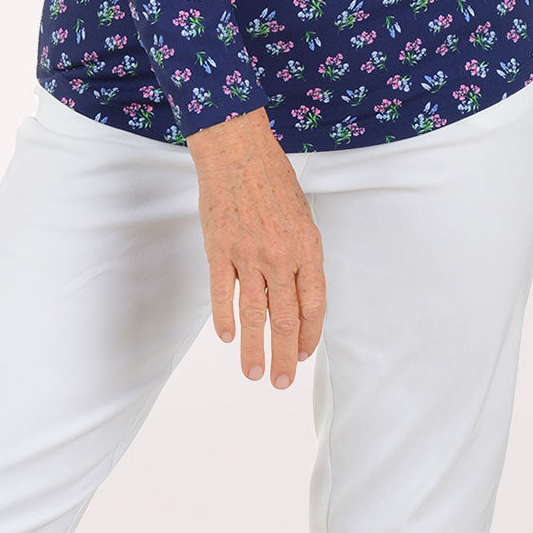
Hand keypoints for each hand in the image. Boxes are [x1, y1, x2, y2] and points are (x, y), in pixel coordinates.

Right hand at [189, 111, 326, 390]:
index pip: (313, 305)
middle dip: (284, 357)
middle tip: (281, 383)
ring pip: (253, 314)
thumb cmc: (272, 178)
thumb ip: (302, 255)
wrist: (237, 150)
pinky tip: (227, 338)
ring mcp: (248, 254)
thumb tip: (299, 294)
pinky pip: (222, 293)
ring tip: (253, 374)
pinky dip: (224, 319)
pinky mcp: (219, 249)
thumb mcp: (302, 215)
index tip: (301, 354)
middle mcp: (280, 255)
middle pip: (285, 318)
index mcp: (307, 247)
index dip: (308, 335)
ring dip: (254, 349)